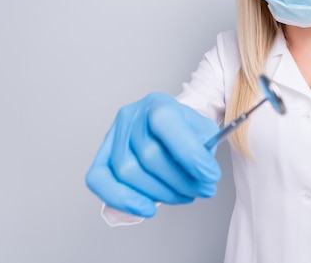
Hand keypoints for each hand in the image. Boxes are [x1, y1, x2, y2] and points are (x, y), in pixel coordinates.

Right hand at [86, 92, 220, 216]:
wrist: (169, 130)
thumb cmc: (186, 131)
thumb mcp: (204, 132)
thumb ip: (205, 148)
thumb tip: (202, 173)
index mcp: (158, 103)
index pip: (166, 122)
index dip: (189, 154)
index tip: (211, 176)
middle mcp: (132, 115)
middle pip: (149, 155)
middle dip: (181, 181)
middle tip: (204, 191)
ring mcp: (113, 135)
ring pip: (128, 172)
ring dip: (161, 193)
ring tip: (184, 196)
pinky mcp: (102, 156)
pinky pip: (99, 180)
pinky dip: (123, 199)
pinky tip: (147, 208)